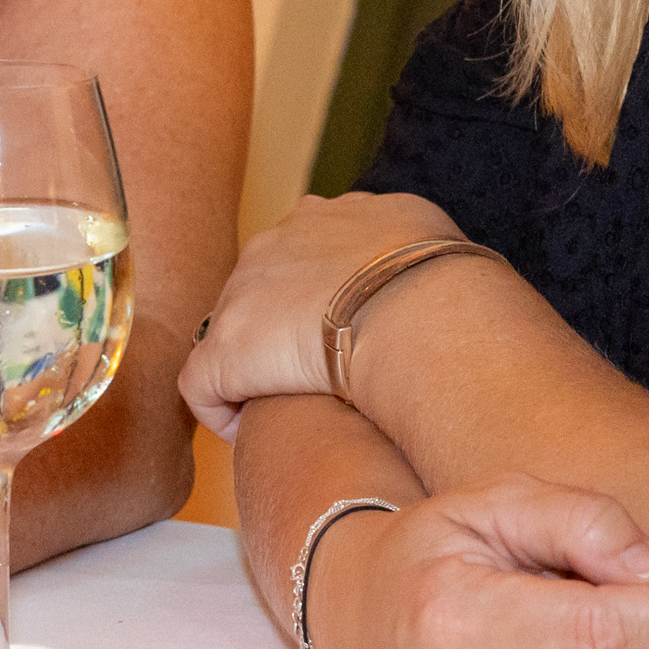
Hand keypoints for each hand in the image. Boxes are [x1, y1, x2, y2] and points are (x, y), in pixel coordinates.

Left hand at [181, 190, 463, 435]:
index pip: (303, 252)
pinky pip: (204, 387)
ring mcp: (243, 294)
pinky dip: (224, 411)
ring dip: (255, 370)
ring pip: (231, 335)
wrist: (416, 308)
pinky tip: (252, 432)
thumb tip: (443, 284)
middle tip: (312, 373)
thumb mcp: (433, 244)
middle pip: (260, 289)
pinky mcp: (224, 350)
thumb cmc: (444, 287)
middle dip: (279, 329)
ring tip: (287, 407)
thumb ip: (417, 257)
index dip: (315, 297)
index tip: (338, 329)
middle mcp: (276, 242)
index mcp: (326, 216)